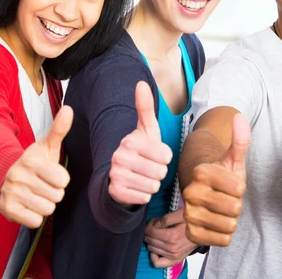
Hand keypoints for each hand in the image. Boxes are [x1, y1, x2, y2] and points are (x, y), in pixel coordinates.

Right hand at [0, 105, 72, 227]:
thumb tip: (69, 108)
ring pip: (47, 209)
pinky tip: (28, 205)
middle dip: (54, 192)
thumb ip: (60, 129)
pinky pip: (34, 221)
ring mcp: (10, 193)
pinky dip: (34, 216)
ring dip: (45, 205)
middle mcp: (18, 176)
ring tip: (36, 194)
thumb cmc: (36, 162)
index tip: (51, 174)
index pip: (63, 180)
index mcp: (31, 160)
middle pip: (57, 196)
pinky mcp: (6, 209)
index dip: (61, 180)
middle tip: (43, 185)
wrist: (7, 176)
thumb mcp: (48, 146)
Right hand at [108, 81, 172, 205]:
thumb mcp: (146, 130)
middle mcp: (120, 156)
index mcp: (130, 140)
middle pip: (160, 172)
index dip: (165, 158)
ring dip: (152, 185)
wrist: (120, 176)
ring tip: (143, 178)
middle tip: (149, 168)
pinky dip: (144, 196)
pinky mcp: (115, 191)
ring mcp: (116, 174)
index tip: (155, 155)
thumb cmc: (140, 151)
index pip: (166, 156)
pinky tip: (137, 188)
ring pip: (153, 186)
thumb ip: (145, 108)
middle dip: (159, 173)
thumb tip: (141, 83)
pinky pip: (143, 198)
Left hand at [145, 209, 196, 267]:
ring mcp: (172, 255)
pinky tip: (155, 249)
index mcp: (172, 236)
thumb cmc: (191, 223)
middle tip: (155, 226)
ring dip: (151, 241)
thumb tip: (155, 224)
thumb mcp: (180, 215)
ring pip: (151, 249)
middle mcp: (171, 248)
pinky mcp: (175, 260)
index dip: (149, 224)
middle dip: (149, 231)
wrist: (203, 234)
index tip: (153, 221)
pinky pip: (158, 263)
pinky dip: (153, 256)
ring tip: (156, 235)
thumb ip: (166, 218)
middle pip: (150, 239)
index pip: (151, 231)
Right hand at [183, 113, 250, 246]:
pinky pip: (223, 240)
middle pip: (235, 208)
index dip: (240, 187)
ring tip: (221, 210)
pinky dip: (225, 234)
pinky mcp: (191, 234)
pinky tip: (217, 223)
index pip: (239, 187)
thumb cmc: (223, 176)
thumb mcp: (233, 159)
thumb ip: (240, 140)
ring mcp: (189, 214)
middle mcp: (190, 192)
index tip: (230, 183)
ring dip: (232, 220)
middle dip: (237, 204)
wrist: (206, 195)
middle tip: (226, 198)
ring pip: (230, 225)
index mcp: (201, 172)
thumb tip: (239, 116)